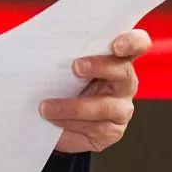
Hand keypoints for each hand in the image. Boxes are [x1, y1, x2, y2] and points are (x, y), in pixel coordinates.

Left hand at [39, 29, 150, 153]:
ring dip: (73, 106)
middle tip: (74, 67)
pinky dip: (70, 123)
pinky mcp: (112, 131)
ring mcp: (122, 108)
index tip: (115, 45)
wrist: (54, 117)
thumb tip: (34, 40)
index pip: (137, 44)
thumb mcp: (61, 63)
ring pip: (105, 106)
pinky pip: (95, 128)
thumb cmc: (59, 80)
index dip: (132, 42)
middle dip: (99, 67)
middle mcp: (125, 82)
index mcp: (116, 58)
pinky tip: (53, 120)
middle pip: (123, 71)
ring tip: (46, 107)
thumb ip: (62, 50)